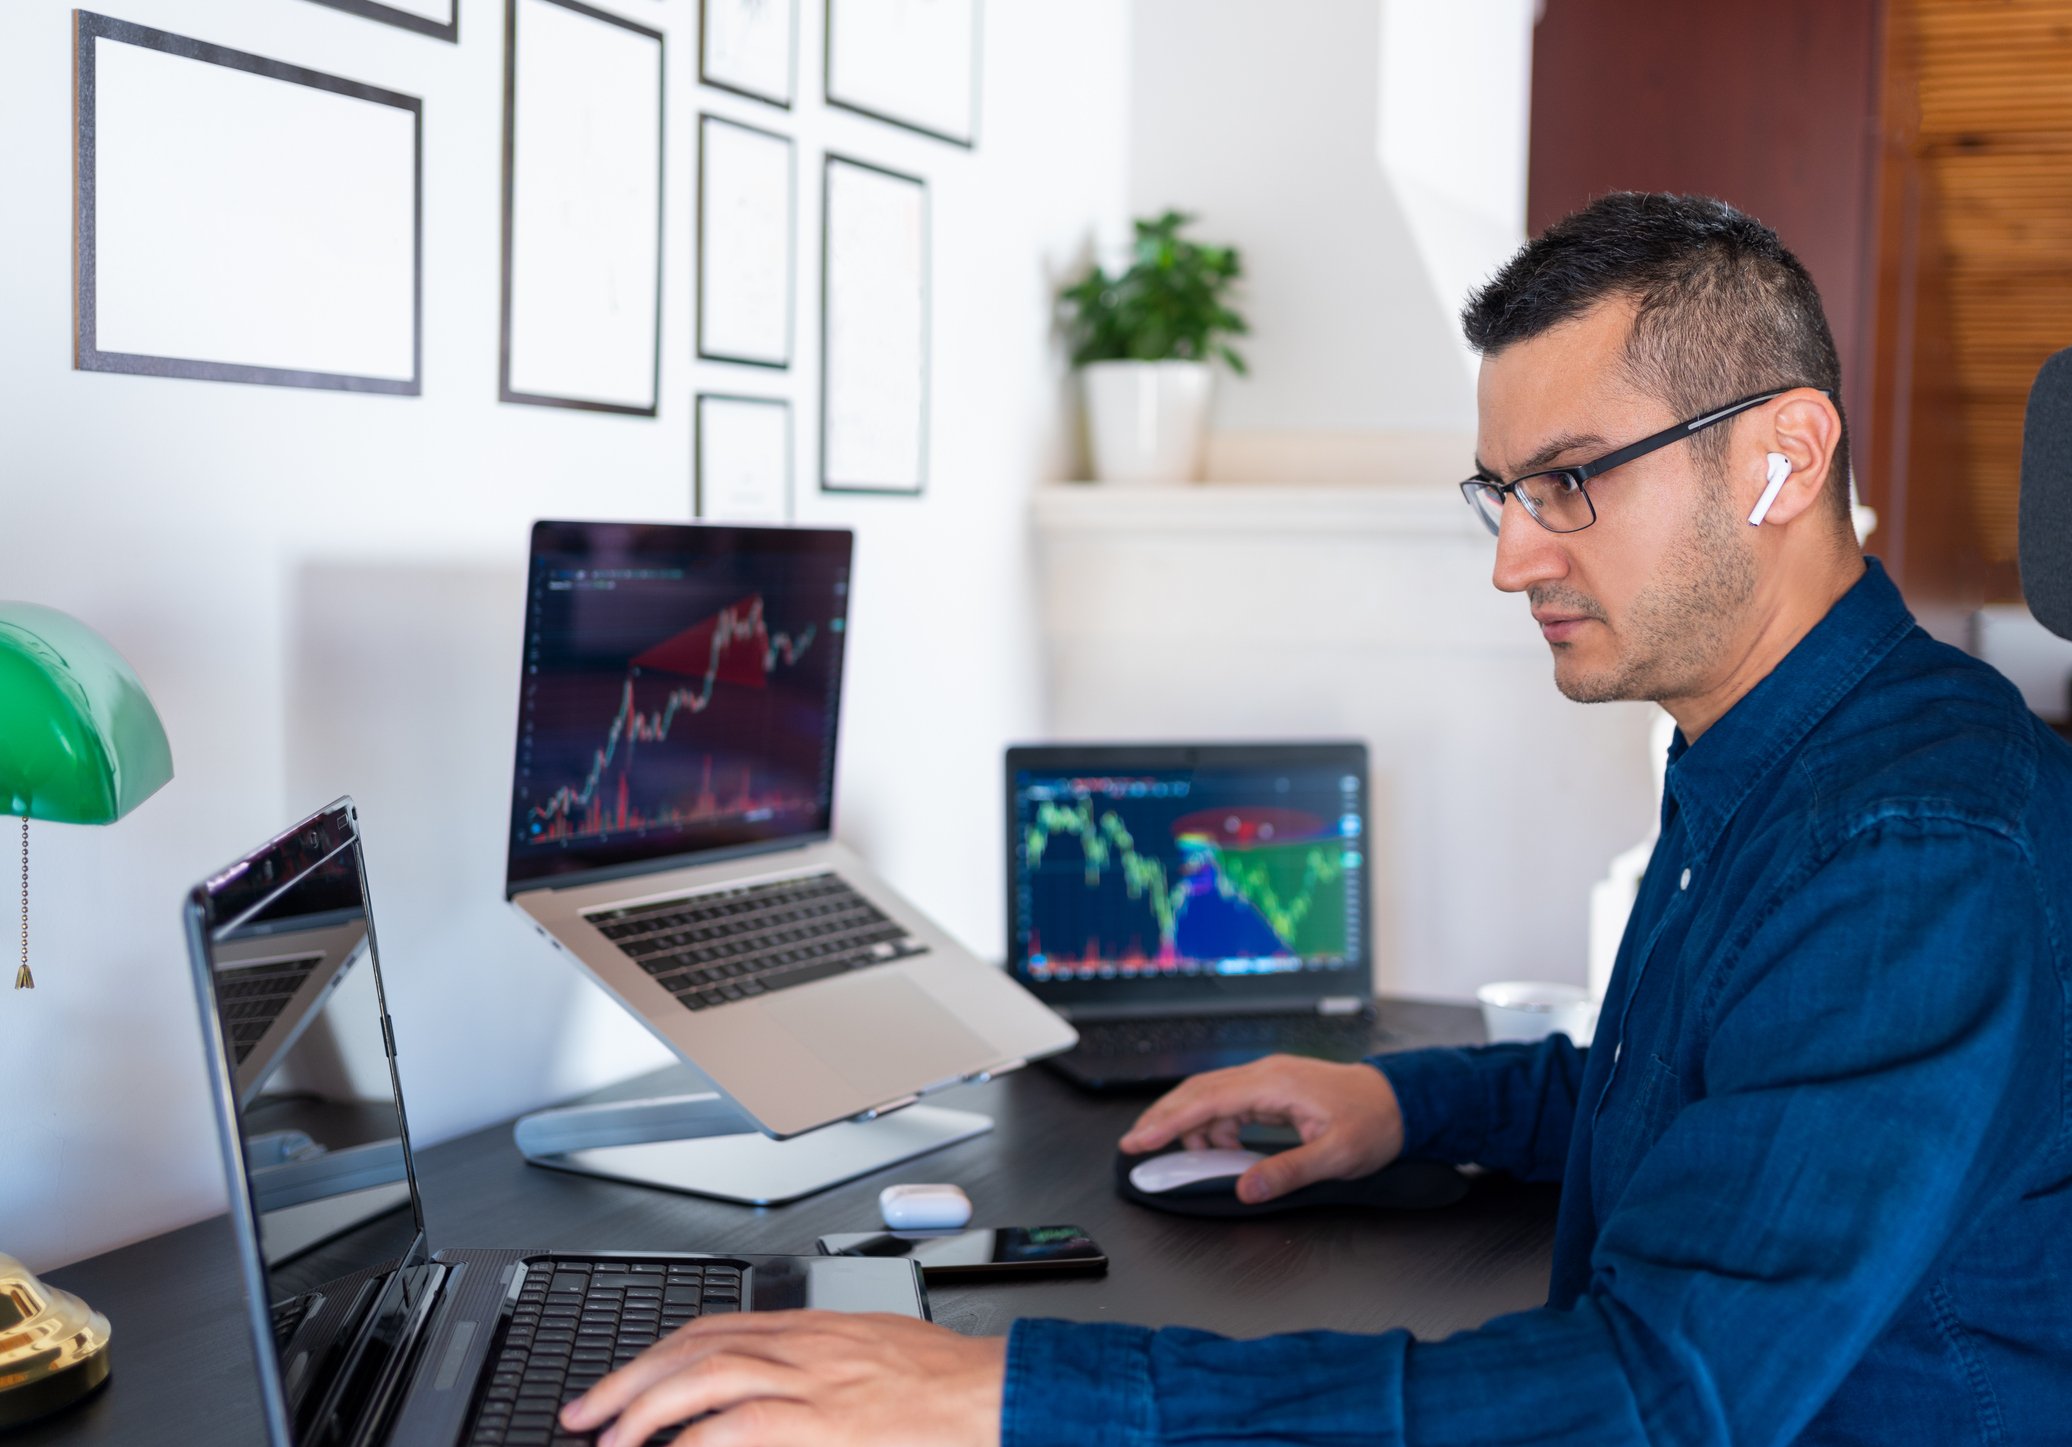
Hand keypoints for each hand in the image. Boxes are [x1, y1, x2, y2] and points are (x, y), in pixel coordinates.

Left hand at [558, 1309, 1005, 1446]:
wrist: (993, 1394)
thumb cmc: (946, 1383)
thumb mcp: (875, 1353)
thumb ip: (823, 1364)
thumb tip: (781, 1387)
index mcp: (814, 1327)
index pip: (714, 1327)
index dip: (658, 1353)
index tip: (622, 1381)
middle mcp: (804, 1345)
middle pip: (694, 1347)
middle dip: (629, 1381)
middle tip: (585, 1415)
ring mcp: (812, 1381)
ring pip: (704, 1375)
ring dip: (644, 1409)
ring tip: (609, 1442)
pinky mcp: (824, 1422)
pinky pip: (741, 1424)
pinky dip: (696, 1441)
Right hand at [1119, 1053, 1405, 1203]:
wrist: (1403, 1101)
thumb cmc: (1375, 1123)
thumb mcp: (1337, 1156)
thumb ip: (1287, 1172)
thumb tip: (1244, 1188)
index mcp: (1275, 1084)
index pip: (1206, 1100)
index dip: (1168, 1122)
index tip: (1138, 1140)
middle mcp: (1265, 1074)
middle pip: (1198, 1091)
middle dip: (1163, 1119)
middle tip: (1135, 1145)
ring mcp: (1268, 1079)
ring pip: (1210, 1097)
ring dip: (1193, 1127)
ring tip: (1195, 1161)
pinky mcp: (1273, 1089)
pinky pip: (1229, 1103)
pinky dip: (1216, 1127)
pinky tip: (1223, 1150)